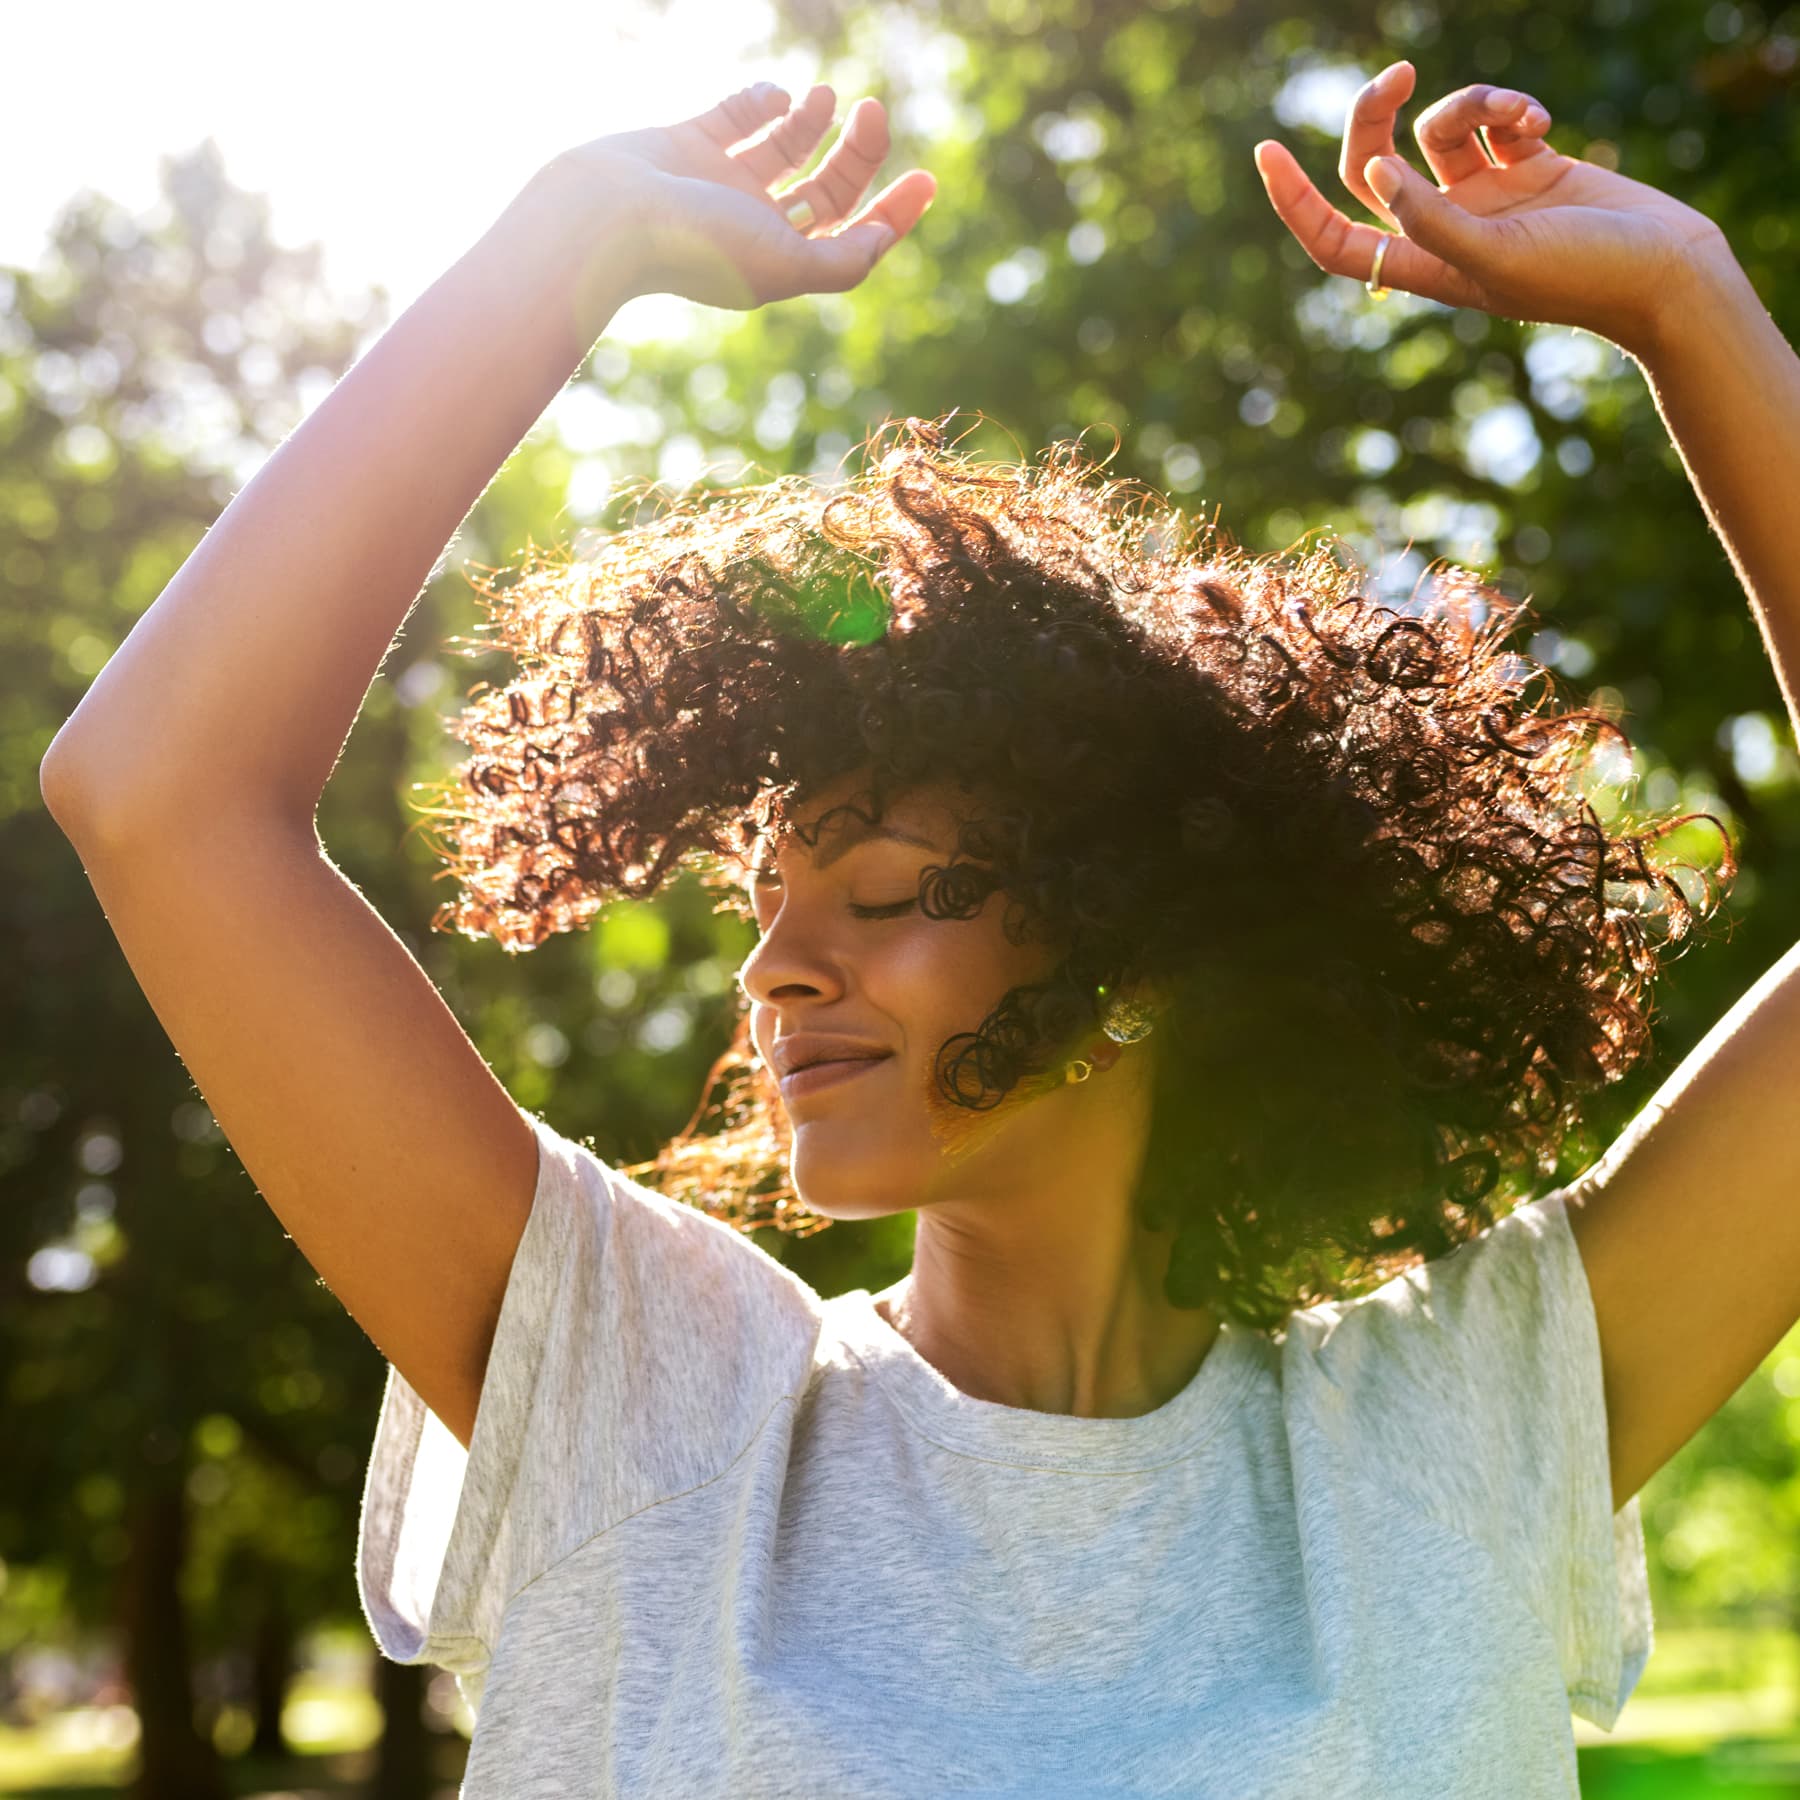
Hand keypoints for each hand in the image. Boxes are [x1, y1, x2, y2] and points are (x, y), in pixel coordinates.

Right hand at [552, 81, 935, 309]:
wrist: (607, 217)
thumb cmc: (697, 246)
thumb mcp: (785, 264)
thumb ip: (841, 262)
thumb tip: (881, 240)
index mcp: (779, 261)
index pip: (850, 238)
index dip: (891, 214)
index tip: (926, 180)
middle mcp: (753, 225)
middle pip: (826, 188)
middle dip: (857, 154)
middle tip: (872, 113)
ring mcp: (720, 184)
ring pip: (785, 148)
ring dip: (813, 121)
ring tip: (826, 97)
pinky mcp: (689, 144)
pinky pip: (737, 116)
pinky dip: (763, 102)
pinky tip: (775, 98)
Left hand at [1253, 62, 1731, 358]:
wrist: (1665, 270)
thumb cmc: (1581, 278)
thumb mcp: (1494, 257)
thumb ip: (1430, 219)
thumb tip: (1374, 173)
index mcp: (1423, 266)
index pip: (1336, 238)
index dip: (1295, 202)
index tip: (1266, 150)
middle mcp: (1443, 230)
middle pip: (1375, 164)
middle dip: (1378, 114)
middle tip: (1396, 75)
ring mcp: (1483, 197)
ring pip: (1441, 128)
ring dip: (1474, 103)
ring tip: (1520, 117)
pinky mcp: (1526, 165)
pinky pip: (1494, 118)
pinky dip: (1513, 109)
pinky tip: (1545, 127)